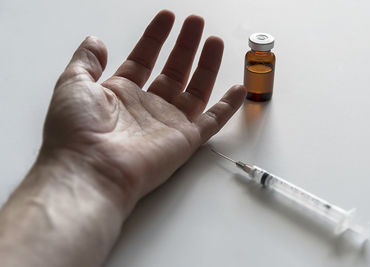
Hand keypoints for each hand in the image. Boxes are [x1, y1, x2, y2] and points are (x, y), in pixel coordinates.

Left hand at [43, 10, 245, 210]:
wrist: (92, 171)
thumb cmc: (77, 131)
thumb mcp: (73, 84)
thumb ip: (86, 60)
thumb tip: (95, 41)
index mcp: (122, 93)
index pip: (144, 58)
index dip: (156, 37)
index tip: (168, 17)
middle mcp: (147, 106)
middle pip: (173, 70)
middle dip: (185, 46)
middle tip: (196, 23)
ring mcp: (168, 123)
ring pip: (195, 90)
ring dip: (206, 66)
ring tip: (214, 42)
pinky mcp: (185, 140)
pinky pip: (213, 121)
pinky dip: (228, 107)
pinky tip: (238, 89)